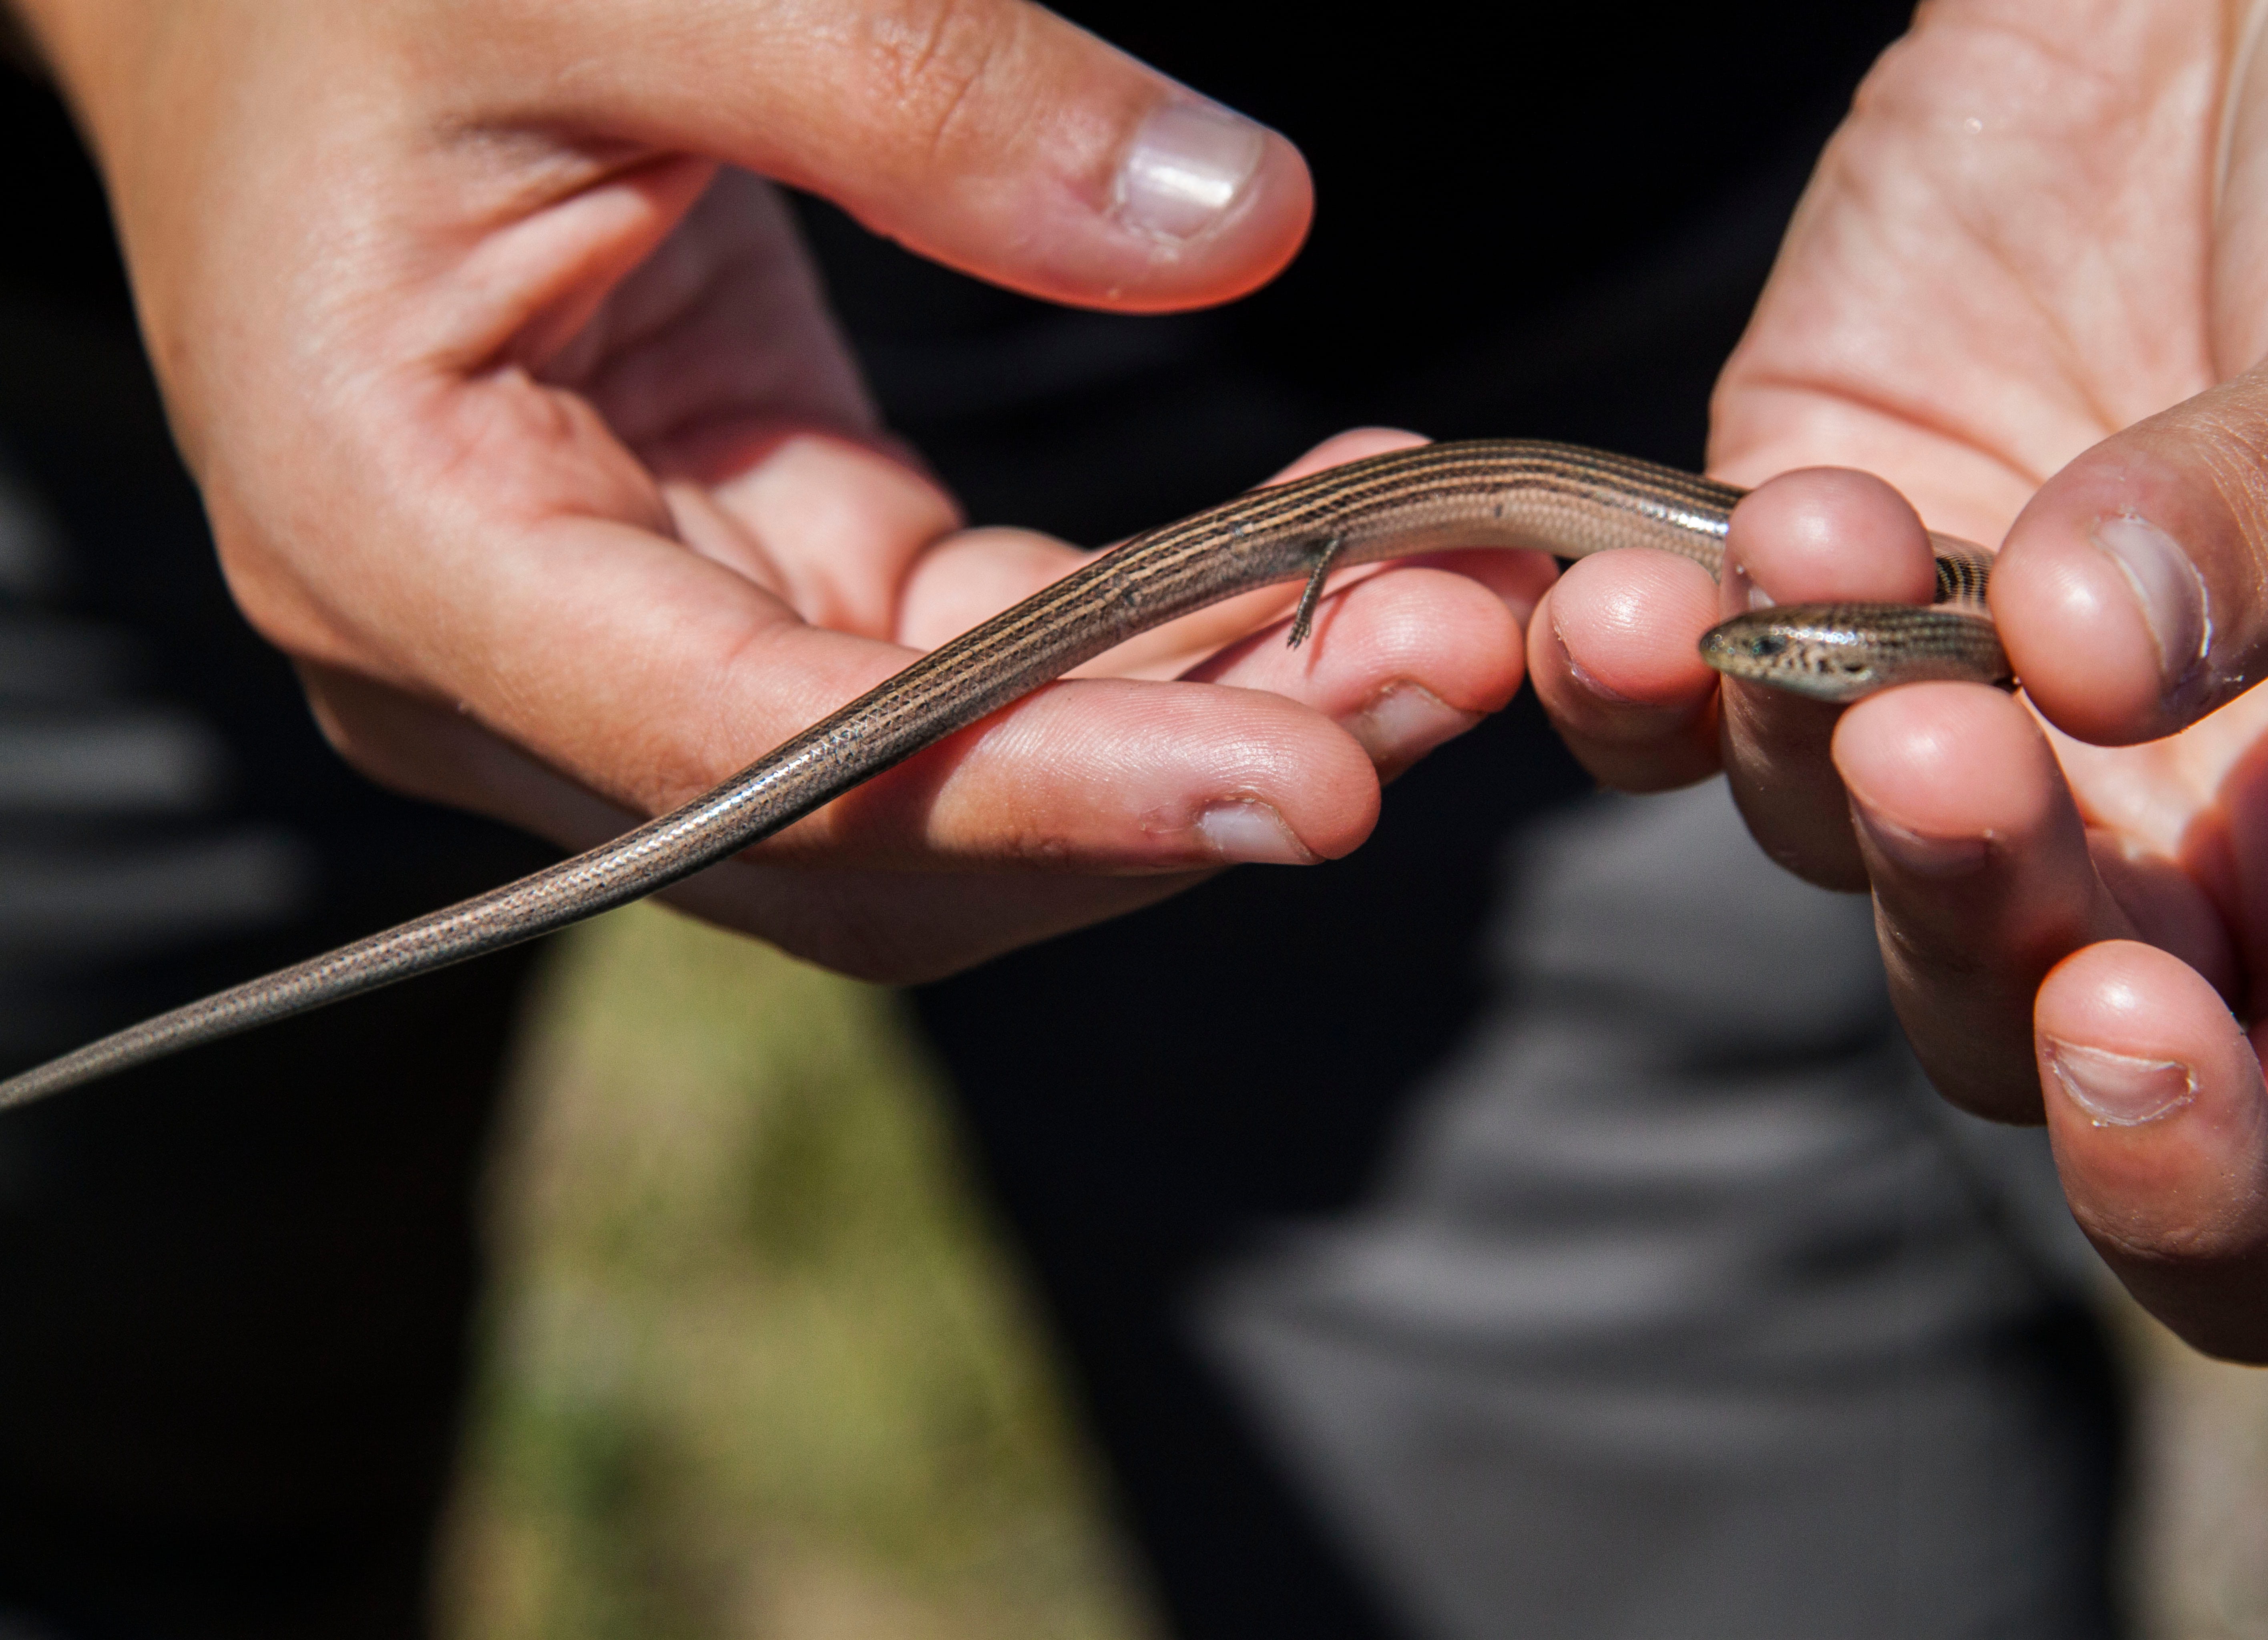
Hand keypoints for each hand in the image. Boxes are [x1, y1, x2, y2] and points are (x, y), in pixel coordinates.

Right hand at [10, 0, 1545, 979]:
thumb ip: (916, 87)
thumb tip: (1237, 219)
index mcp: (406, 540)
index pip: (772, 760)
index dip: (1055, 784)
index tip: (1324, 784)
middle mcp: (494, 664)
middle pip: (876, 833)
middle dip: (1168, 774)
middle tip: (1451, 668)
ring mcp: (606, 648)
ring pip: (940, 783)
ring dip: (1185, 716)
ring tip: (1433, 613)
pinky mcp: (719, 586)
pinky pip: (953, 668)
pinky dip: (1132, 627)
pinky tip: (1306, 542)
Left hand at [1535, 0, 2267, 1360]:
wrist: (2220, 0)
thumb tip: (2093, 662)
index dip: (2208, 1185)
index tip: (2123, 1032)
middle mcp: (2167, 828)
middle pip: (2020, 1031)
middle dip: (1966, 911)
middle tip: (1934, 737)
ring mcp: (1963, 712)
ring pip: (1830, 862)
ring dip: (1795, 740)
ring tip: (1817, 546)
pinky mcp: (1793, 588)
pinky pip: (1667, 708)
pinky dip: (1637, 666)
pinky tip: (1650, 573)